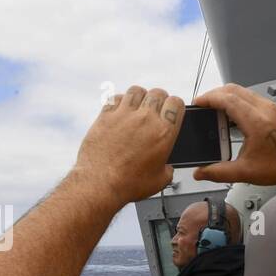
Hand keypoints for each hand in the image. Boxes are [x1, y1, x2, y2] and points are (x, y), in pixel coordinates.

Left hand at [71, 86, 180, 204]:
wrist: (100, 184)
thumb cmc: (127, 184)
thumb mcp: (159, 181)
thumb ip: (168, 169)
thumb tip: (166, 167)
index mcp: (163, 132)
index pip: (176, 103)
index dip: (174, 106)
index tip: (171, 111)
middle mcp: (145, 119)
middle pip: (157, 93)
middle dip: (158, 100)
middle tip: (154, 110)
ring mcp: (124, 115)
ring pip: (136, 91)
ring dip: (139, 97)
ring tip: (137, 107)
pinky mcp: (105, 116)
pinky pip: (115, 98)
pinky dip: (119, 101)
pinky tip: (118, 111)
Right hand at [192, 84, 275, 194]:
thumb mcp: (245, 172)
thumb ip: (218, 172)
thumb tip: (200, 172)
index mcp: (257, 123)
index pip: (228, 100)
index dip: (210, 99)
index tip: (198, 102)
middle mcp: (265, 110)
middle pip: (234, 90)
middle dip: (214, 94)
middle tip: (202, 104)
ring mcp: (270, 107)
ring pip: (242, 90)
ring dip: (225, 95)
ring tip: (213, 107)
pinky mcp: (273, 109)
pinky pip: (250, 96)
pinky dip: (236, 98)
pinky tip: (230, 111)